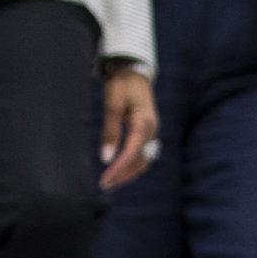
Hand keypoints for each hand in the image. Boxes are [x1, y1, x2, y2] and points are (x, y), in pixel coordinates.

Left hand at [98, 66, 159, 190]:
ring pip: (144, 159)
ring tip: (111, 181)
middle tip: (105, 185)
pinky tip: (120, 169)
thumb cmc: (121, 85)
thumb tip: (106, 159)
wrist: (134, 72)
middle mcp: (152, 130)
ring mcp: (151, 132)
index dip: (119, 169)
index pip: (132, 152)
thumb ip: (110, 132)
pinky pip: (143, 153)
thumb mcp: (112, 105)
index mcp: (144, 123)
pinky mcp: (147, 132)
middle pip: (141, 161)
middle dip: (124, 175)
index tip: (105, 180)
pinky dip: (132, 164)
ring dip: (129, 172)